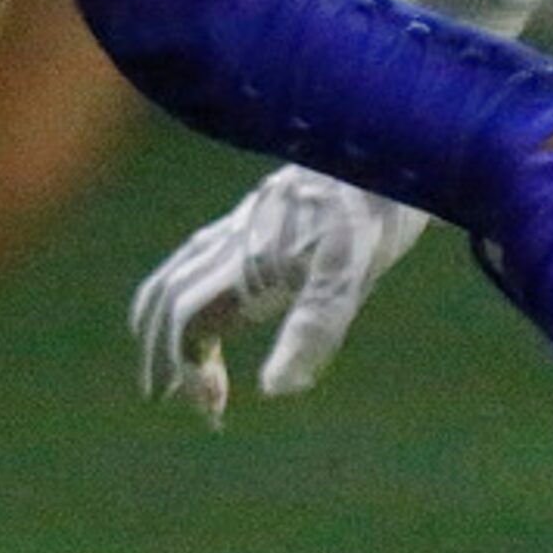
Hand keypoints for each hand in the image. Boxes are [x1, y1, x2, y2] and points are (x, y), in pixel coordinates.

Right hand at [129, 164, 432, 422]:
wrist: (390, 142)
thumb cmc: (373, 210)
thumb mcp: (349, 275)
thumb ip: (311, 330)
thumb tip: (276, 389)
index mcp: (243, 264)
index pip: (187, 323)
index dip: (187, 368)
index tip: (214, 410)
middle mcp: (233, 243)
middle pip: (170, 300)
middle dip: (163, 351)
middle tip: (169, 398)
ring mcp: (245, 226)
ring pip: (181, 273)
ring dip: (169, 320)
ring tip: (181, 360)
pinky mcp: (265, 215)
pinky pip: (205, 255)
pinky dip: (193, 289)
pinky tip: (222, 309)